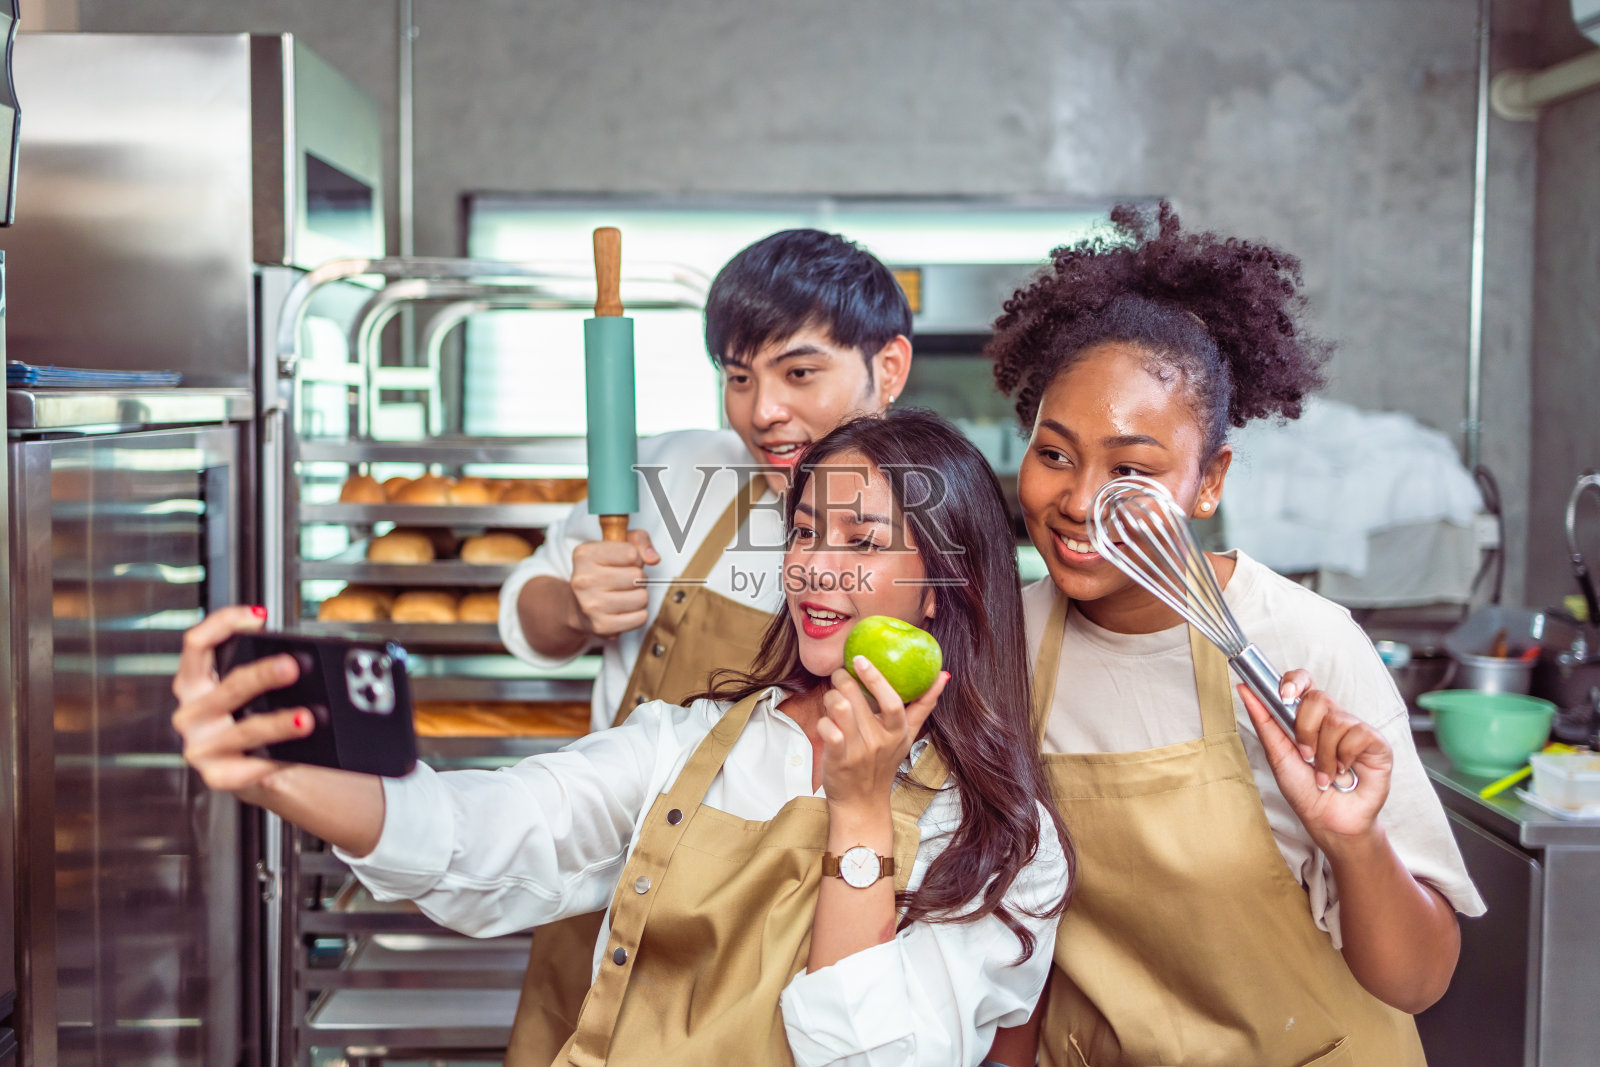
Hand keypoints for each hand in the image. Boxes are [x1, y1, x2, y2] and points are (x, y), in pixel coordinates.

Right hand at [171, 606, 313, 798]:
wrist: (257, 770)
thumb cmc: (253, 720)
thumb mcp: (250, 692)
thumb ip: (261, 670)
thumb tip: (303, 655)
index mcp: (194, 683)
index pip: (197, 645)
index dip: (223, 624)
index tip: (258, 616)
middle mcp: (191, 713)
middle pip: (230, 687)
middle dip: (263, 675)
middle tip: (292, 667)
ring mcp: (201, 746)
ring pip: (245, 730)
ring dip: (278, 724)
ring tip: (306, 719)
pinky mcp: (217, 776)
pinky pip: (251, 767)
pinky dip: (277, 761)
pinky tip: (296, 755)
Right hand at [568, 530, 659, 636]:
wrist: (577, 605)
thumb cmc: (601, 573)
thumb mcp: (615, 546)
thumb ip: (639, 541)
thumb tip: (653, 558)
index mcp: (584, 555)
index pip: (631, 553)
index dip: (635, 559)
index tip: (625, 563)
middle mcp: (583, 580)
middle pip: (637, 576)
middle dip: (639, 578)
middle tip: (626, 581)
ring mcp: (591, 605)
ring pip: (641, 598)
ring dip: (639, 596)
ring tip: (626, 595)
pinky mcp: (601, 625)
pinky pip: (640, 618)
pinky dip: (638, 614)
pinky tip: (625, 609)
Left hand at [817, 657, 948, 810]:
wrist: (862, 802)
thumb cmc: (883, 763)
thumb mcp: (907, 735)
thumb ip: (924, 705)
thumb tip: (944, 675)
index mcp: (898, 731)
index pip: (892, 701)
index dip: (876, 678)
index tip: (861, 660)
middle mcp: (880, 740)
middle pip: (855, 696)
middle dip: (842, 680)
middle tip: (840, 677)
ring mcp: (859, 751)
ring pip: (839, 707)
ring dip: (831, 698)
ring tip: (833, 701)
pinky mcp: (838, 759)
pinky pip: (828, 729)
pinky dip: (824, 721)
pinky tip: (827, 724)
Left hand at [1238, 671, 1392, 847]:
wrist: (1328, 821)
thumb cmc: (1304, 791)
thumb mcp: (1278, 755)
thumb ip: (1264, 721)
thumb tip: (1244, 690)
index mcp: (1309, 718)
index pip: (1304, 682)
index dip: (1295, 681)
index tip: (1284, 694)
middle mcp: (1333, 719)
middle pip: (1317, 697)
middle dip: (1304, 730)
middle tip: (1305, 755)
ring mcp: (1355, 729)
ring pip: (1335, 719)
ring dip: (1324, 755)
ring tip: (1325, 774)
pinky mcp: (1376, 743)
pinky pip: (1357, 734)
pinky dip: (1344, 757)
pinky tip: (1344, 772)